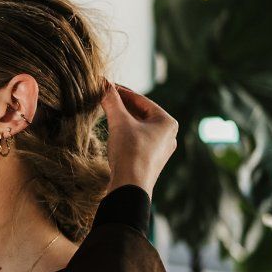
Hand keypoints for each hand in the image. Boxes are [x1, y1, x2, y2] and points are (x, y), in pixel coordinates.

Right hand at [99, 81, 177, 197]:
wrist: (130, 187)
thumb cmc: (130, 153)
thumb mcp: (119, 122)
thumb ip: (111, 101)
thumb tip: (103, 83)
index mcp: (167, 122)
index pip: (141, 100)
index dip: (121, 91)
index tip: (106, 85)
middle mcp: (168, 134)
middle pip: (141, 113)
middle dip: (122, 105)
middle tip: (104, 97)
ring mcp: (160, 149)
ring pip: (138, 126)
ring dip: (122, 118)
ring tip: (106, 111)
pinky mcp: (151, 160)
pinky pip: (138, 139)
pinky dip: (125, 132)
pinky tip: (113, 131)